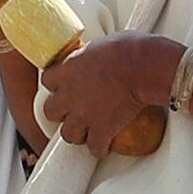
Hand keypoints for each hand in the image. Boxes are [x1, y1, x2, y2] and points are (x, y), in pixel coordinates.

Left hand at [38, 32, 178, 152]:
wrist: (145, 67)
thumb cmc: (130, 49)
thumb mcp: (101, 44)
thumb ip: (92, 55)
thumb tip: (98, 56)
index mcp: (68, 69)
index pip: (47, 80)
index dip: (55, 85)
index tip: (64, 86)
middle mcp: (71, 94)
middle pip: (50, 111)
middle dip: (60, 113)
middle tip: (72, 111)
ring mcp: (85, 114)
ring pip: (67, 134)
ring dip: (76, 133)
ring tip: (86, 132)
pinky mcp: (103, 129)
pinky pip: (95, 147)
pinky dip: (99, 149)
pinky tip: (104, 147)